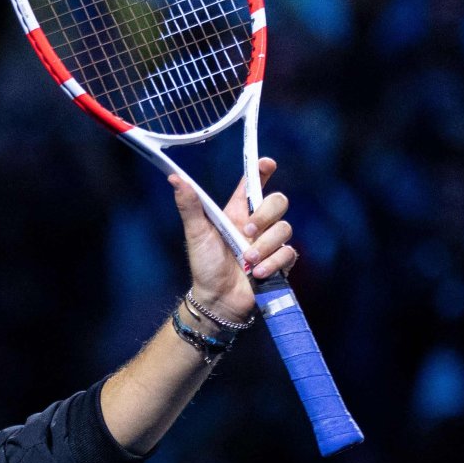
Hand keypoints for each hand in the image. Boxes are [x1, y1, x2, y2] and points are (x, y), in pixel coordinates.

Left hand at [170, 156, 295, 321]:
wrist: (216, 299)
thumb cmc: (205, 265)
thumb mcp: (196, 234)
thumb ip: (190, 206)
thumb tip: (175, 178)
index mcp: (237, 213)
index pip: (253, 186)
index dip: (262, 171)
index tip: (267, 163)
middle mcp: (256, 225)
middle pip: (278, 202)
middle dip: (266, 214)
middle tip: (248, 230)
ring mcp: (270, 243)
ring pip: (284, 228)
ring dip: (264, 245)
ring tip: (246, 260)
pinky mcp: (280, 262)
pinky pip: (288, 253)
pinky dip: (273, 263)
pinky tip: (257, 273)